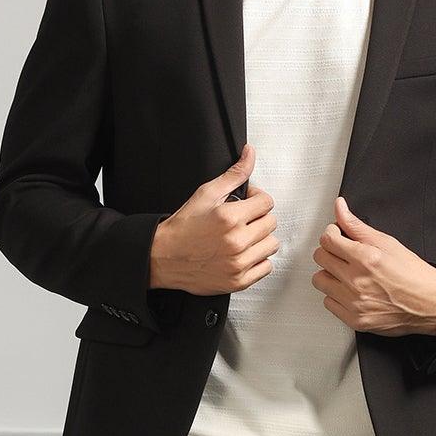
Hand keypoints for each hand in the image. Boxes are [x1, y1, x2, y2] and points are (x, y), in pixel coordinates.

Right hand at [148, 140, 278, 294]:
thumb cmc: (183, 228)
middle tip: (242, 220)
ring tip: (243, 237)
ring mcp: (238, 263)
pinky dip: (258, 260)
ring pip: (271, 245)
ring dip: (261, 239)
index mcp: (229, 218)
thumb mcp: (206, 194)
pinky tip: (243, 254)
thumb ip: (233, 174)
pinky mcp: (238, 281)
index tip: (247, 203)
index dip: (256, 199)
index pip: (266, 202)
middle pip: (271, 223)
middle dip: (258, 218)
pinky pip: (266, 267)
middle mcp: (236, 242)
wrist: (163, 257)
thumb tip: (250, 155)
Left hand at [311, 195, 435, 335]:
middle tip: (342, 253)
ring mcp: (354, 303)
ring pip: (320, 281)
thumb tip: (340, 208)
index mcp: (366, 258)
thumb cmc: (413, 274)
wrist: (430, 304)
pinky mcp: (354, 320)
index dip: (331, 233)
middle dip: (330, 251)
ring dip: (329, 274)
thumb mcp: (387, 242)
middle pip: (320, 258)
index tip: (337, 235)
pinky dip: (336, 295)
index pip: (328, 240)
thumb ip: (357, 226)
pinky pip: (328, 303)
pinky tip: (349, 290)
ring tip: (345, 273)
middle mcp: (357, 281)